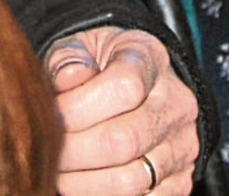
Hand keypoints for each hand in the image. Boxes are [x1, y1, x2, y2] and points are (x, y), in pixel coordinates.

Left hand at [45, 27, 198, 195]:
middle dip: (72, 152)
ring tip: (59, 172)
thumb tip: (65, 80)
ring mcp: (182, 146)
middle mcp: (175, 104)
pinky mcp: (179, 181)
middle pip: (124, 141)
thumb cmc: (99, 66)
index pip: (125, 88)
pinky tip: (82, 184)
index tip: (49, 114)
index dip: (77, 108)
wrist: (135, 88)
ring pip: (131, 180)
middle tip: (47, 152)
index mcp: (150, 59)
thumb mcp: (81, 46)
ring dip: (82, 184)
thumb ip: (67, 58)